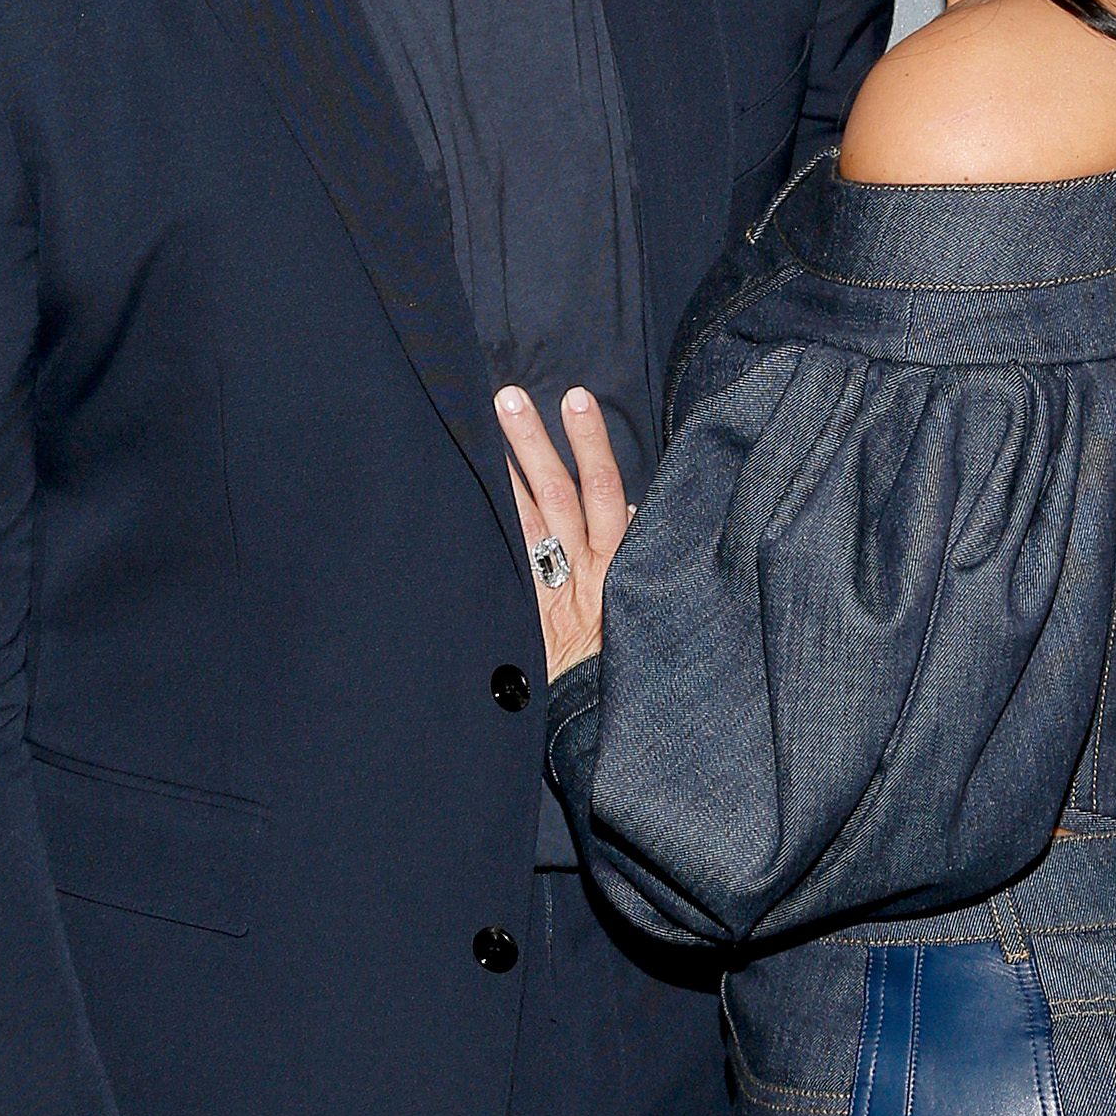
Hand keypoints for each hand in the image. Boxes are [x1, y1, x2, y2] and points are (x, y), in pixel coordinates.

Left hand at [494, 384, 631, 678]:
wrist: (605, 718)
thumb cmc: (629, 653)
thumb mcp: (643, 601)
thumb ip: (632, 549)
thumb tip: (628, 507)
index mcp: (620, 563)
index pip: (603, 490)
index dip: (589, 444)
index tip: (576, 398)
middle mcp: (585, 571)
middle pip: (557, 495)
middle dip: (535, 443)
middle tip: (508, 398)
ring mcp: (553, 592)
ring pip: (528, 523)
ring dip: (506, 473)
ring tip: (484, 433)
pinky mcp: (529, 613)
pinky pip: (510, 563)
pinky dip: (494, 527)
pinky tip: (472, 496)